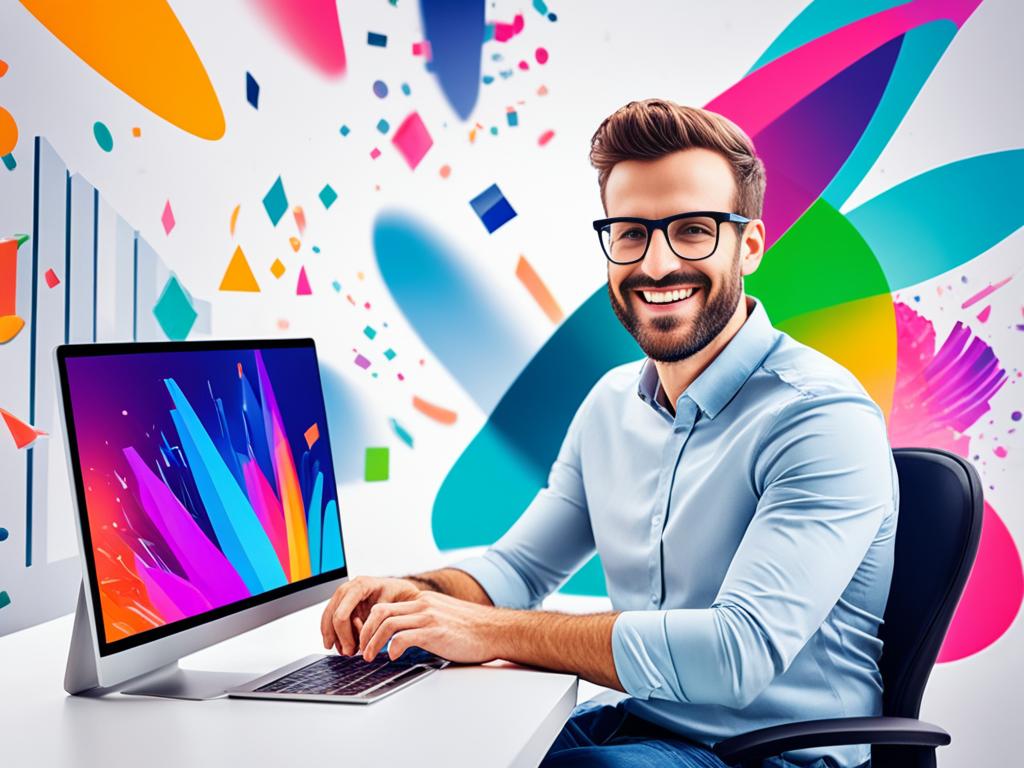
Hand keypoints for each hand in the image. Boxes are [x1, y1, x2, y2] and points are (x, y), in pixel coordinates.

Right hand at [320, 576, 422, 654]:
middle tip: (348, 653)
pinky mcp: (345, 603)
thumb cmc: (403, 597)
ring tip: (348, 650)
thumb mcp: (395, 606)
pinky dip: (338, 635)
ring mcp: (345, 595)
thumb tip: (368, 641)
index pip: (342, 614)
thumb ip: (378, 622)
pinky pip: (333, 620)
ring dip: (336, 638)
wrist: (405, 592)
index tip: (352, 650)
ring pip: (329, 619)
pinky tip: (346, 645)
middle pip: (332, 617)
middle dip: (337, 638)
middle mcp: (349, 588)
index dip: (343, 635)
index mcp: (361, 585)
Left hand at [358, 591, 502, 663]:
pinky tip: (392, 657)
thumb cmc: (473, 630)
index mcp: (423, 602)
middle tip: (361, 649)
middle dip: (365, 632)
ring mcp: (429, 617)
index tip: (365, 640)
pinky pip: (404, 637)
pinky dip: (392, 647)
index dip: (369, 625)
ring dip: (373, 642)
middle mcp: (423, 606)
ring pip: (387, 623)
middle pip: (380, 612)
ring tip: (369, 656)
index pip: (385, 607)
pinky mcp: (435, 631)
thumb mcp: (442, 619)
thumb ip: (423, 623)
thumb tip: (403, 640)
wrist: (496, 631)